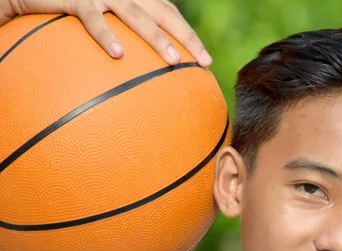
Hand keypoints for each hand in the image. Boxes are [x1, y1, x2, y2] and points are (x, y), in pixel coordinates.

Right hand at [0, 0, 211, 65]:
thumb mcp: (98, 25)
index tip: (207, 61)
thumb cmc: (64, 15)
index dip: (189, 35)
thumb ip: (122, 40)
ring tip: (173, 61)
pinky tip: (118, 55)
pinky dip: (105, 34)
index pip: (169, 14)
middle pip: (162, 12)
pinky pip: (90, 16)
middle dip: (186, 37)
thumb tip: (141, 78)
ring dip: (155, 38)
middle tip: (203, 62)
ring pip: (134, 13)